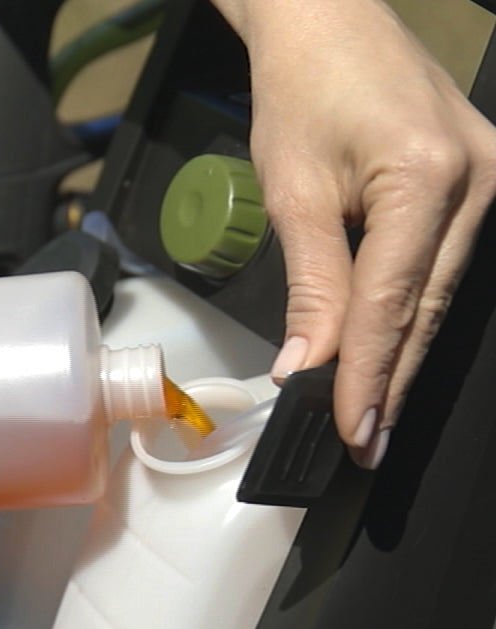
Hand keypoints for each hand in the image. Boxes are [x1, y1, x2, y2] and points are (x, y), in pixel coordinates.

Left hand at [216, 0, 495, 466]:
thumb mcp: (294, 195)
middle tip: (364, 444)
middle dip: (389, 382)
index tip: (350, 432)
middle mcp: (478, 181)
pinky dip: (410, 316)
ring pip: (436, 295)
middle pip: (424, 309)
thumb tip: (305, 367)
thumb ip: (310, 287)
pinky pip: (439, 267)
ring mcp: (487, 181)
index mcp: (428, 177)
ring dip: (400, 357)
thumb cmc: (303, 92)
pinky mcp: (477, 183)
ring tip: (372, 417)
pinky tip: (390, 356)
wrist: (327, 23)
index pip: (390, 305)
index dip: (367, 376)